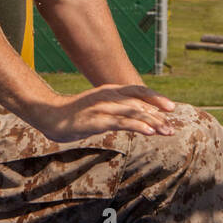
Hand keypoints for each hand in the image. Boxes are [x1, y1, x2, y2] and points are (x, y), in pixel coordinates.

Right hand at [29, 84, 177, 141]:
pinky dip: (137, 126)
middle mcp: (108, 96)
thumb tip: (137, 117)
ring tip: (166, 130)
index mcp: (110, 91)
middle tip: (172, 127)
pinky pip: (120, 122)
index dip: (155, 98)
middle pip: (139, 102)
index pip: (137, 90)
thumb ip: (116, 110)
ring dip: (152, 121)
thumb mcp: (100, 108)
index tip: (171, 108)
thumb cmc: (77, 114)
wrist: (50, 115)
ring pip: (133, 111)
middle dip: (157, 115)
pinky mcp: (95, 120)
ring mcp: (101, 107)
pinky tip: (149, 132)